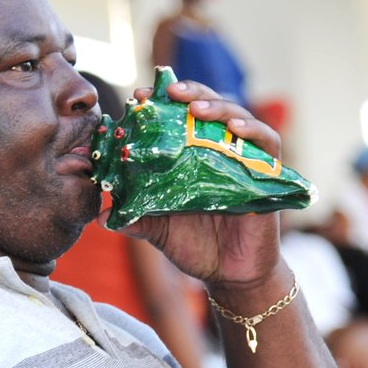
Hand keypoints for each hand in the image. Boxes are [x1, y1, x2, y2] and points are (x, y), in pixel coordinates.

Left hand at [114, 79, 282, 289]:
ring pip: (236, 117)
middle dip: (188, 93)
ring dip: (217, 106)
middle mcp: (216, 151)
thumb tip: (100, 216)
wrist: (229, 276)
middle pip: (206, 107)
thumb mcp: (158, 231)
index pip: (176, 118)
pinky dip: (253, 130)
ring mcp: (243, 159)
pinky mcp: (267, 174)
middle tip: (168, 91)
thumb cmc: (194, 247)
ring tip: (195, 107)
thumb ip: (134, 219)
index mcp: (188, 157)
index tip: (138, 97)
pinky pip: (267, 143)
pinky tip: (236, 127)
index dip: (160, 103)